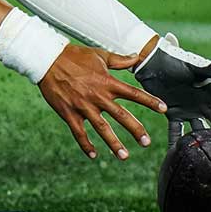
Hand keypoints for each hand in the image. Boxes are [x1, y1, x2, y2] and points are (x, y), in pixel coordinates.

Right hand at [38, 44, 164, 159]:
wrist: (46, 60)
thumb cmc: (73, 56)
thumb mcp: (98, 55)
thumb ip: (119, 60)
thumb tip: (136, 57)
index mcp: (106, 82)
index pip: (133, 93)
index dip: (150, 101)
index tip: (163, 109)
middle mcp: (97, 96)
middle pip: (121, 116)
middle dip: (135, 130)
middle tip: (146, 142)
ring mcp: (83, 106)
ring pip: (102, 128)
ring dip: (113, 143)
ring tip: (124, 156)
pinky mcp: (69, 113)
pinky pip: (79, 132)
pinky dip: (86, 145)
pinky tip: (94, 155)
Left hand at [135, 33, 210, 143]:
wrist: (151, 61)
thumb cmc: (173, 60)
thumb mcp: (192, 66)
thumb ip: (208, 68)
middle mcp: (203, 103)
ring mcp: (189, 109)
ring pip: (201, 130)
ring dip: (207, 143)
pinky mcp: (172, 113)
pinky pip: (176, 131)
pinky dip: (177, 143)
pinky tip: (178, 157)